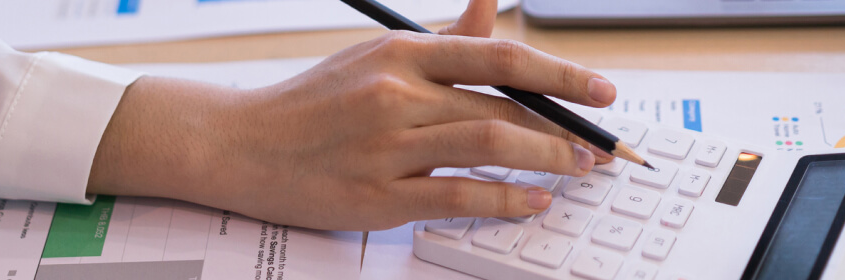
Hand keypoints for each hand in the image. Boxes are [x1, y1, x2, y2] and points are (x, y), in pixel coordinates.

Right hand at [88, 0, 616, 230]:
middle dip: (564, 129)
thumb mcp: (378, 56)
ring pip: (490, 146)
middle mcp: (398, 95)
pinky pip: (458, 195)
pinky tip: (531, 200)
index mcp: (402, 53)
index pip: (501, 55)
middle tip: (599, 145)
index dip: (562, 73)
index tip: (602, 90)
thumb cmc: (314, 103)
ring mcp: (387, 147)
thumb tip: (495, 4)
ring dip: (546, 160)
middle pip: (503, 106)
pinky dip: (505, 199)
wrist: (242, 145)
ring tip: (575, 169)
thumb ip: (445, 40)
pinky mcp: (377, 195)